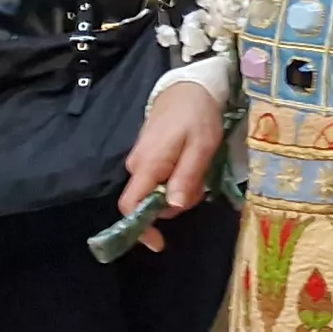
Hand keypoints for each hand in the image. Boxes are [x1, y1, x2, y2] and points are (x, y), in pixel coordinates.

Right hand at [121, 82, 227, 251]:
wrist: (187, 88)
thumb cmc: (197, 117)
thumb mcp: (201, 148)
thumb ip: (186, 178)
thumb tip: (172, 208)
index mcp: (148, 165)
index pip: (130, 206)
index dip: (141, 228)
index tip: (158, 243)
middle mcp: (137, 166)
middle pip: (150, 203)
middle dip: (177, 203)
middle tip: (202, 182)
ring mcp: (141, 161)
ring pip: (158, 192)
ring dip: (181, 189)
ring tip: (200, 165)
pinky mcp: (149, 156)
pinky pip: (161, 179)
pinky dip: (178, 179)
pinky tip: (193, 162)